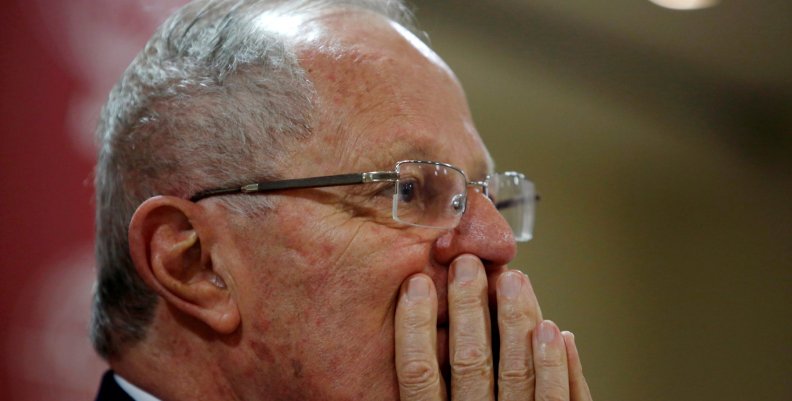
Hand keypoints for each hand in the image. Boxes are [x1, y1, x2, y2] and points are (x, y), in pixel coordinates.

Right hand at [395, 255, 591, 400]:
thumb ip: (425, 385)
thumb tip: (413, 335)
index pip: (419, 376)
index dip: (415, 327)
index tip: (416, 285)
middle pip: (470, 364)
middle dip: (469, 308)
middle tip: (466, 266)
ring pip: (518, 376)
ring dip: (516, 322)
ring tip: (514, 281)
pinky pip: (561, 400)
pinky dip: (560, 365)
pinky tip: (557, 332)